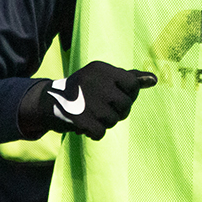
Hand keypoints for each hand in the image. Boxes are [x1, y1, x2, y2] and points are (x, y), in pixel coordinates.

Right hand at [36, 61, 157, 139]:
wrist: (48, 102)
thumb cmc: (84, 90)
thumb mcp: (103, 78)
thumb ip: (129, 78)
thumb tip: (154, 79)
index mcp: (101, 69)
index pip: (132, 85)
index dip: (130, 96)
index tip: (119, 98)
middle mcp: (94, 81)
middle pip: (125, 105)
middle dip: (118, 112)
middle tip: (102, 109)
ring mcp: (86, 100)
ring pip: (113, 121)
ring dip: (105, 123)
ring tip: (92, 115)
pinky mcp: (78, 118)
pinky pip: (100, 133)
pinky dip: (95, 133)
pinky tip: (86, 125)